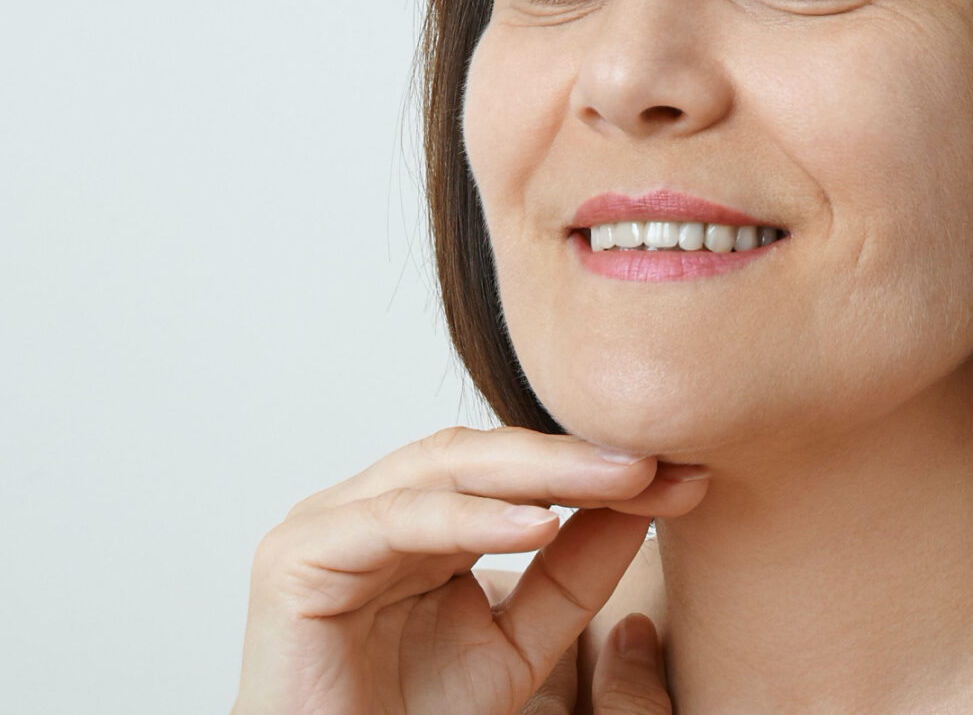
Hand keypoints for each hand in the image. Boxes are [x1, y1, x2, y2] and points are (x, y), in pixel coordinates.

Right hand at [230, 425, 706, 714]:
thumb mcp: (517, 644)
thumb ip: (570, 573)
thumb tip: (641, 499)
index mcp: (412, 514)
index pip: (504, 467)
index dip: (586, 466)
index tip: (673, 474)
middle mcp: (368, 504)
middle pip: (475, 455)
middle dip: (568, 457)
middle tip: (649, 461)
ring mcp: (327, 522)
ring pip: (439, 471)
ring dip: (534, 471)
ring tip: (616, 479)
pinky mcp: (295, 556)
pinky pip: (394, 520)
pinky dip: (468, 518)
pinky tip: (538, 523)